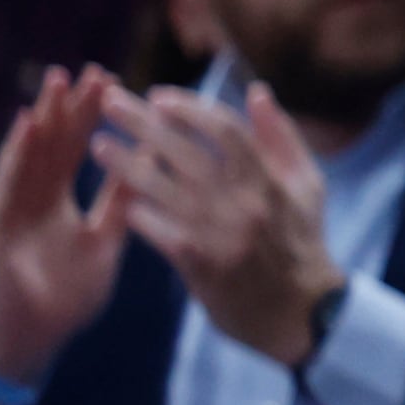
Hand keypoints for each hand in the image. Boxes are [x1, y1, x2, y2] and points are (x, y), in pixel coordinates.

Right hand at [0, 67, 137, 392]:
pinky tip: (30, 122)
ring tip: (60, 81)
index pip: (75, 148)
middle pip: (51, 142)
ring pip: (28, 153)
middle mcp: (28, 196)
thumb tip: (150, 167)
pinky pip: (7, 181)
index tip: (114, 82)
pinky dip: (18, 151)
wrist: (26, 342)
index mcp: (54, 199)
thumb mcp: (102, 244)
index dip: (93, 117)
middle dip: (70, 106)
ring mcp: (7, 205)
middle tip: (92, 70)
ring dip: (44, 117)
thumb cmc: (63, 298)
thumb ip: (120, 206)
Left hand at [93, 85, 342, 368]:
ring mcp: (221, 235)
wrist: (301, 312)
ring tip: (98, 145)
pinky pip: (161, 233)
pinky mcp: (202, 266)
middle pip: (185, 151)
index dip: (188, 108)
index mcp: (269, 179)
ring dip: (127, 165)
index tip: (158, 96)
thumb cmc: (302, 241)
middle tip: (110, 101)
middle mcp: (243, 203)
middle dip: (144, 123)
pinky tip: (122, 202)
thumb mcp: (307, 185)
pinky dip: (141, 215)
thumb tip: (256, 92)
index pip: (224, 130)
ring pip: (164, 190)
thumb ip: (281, 137)